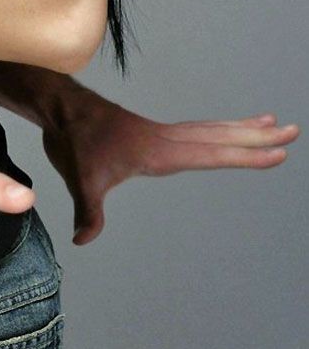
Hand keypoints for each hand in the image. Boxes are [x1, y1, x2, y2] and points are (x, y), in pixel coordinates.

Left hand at [42, 81, 298, 243]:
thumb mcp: (79, 178)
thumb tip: (83, 240)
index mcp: (160, 149)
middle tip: (293, 130)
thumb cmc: (74, 140)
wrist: (61, 108)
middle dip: (257, 136)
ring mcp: (162, 134)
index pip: (212, 153)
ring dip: (242, 128)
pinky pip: (196, 131)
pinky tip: (224, 133)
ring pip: (211, 130)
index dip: (245, 154)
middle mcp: (167, 139)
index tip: (277, 150)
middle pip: (221, 137)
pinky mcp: (154, 133)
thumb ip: (87, 211)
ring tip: (272, 121)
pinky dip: (217, 130)